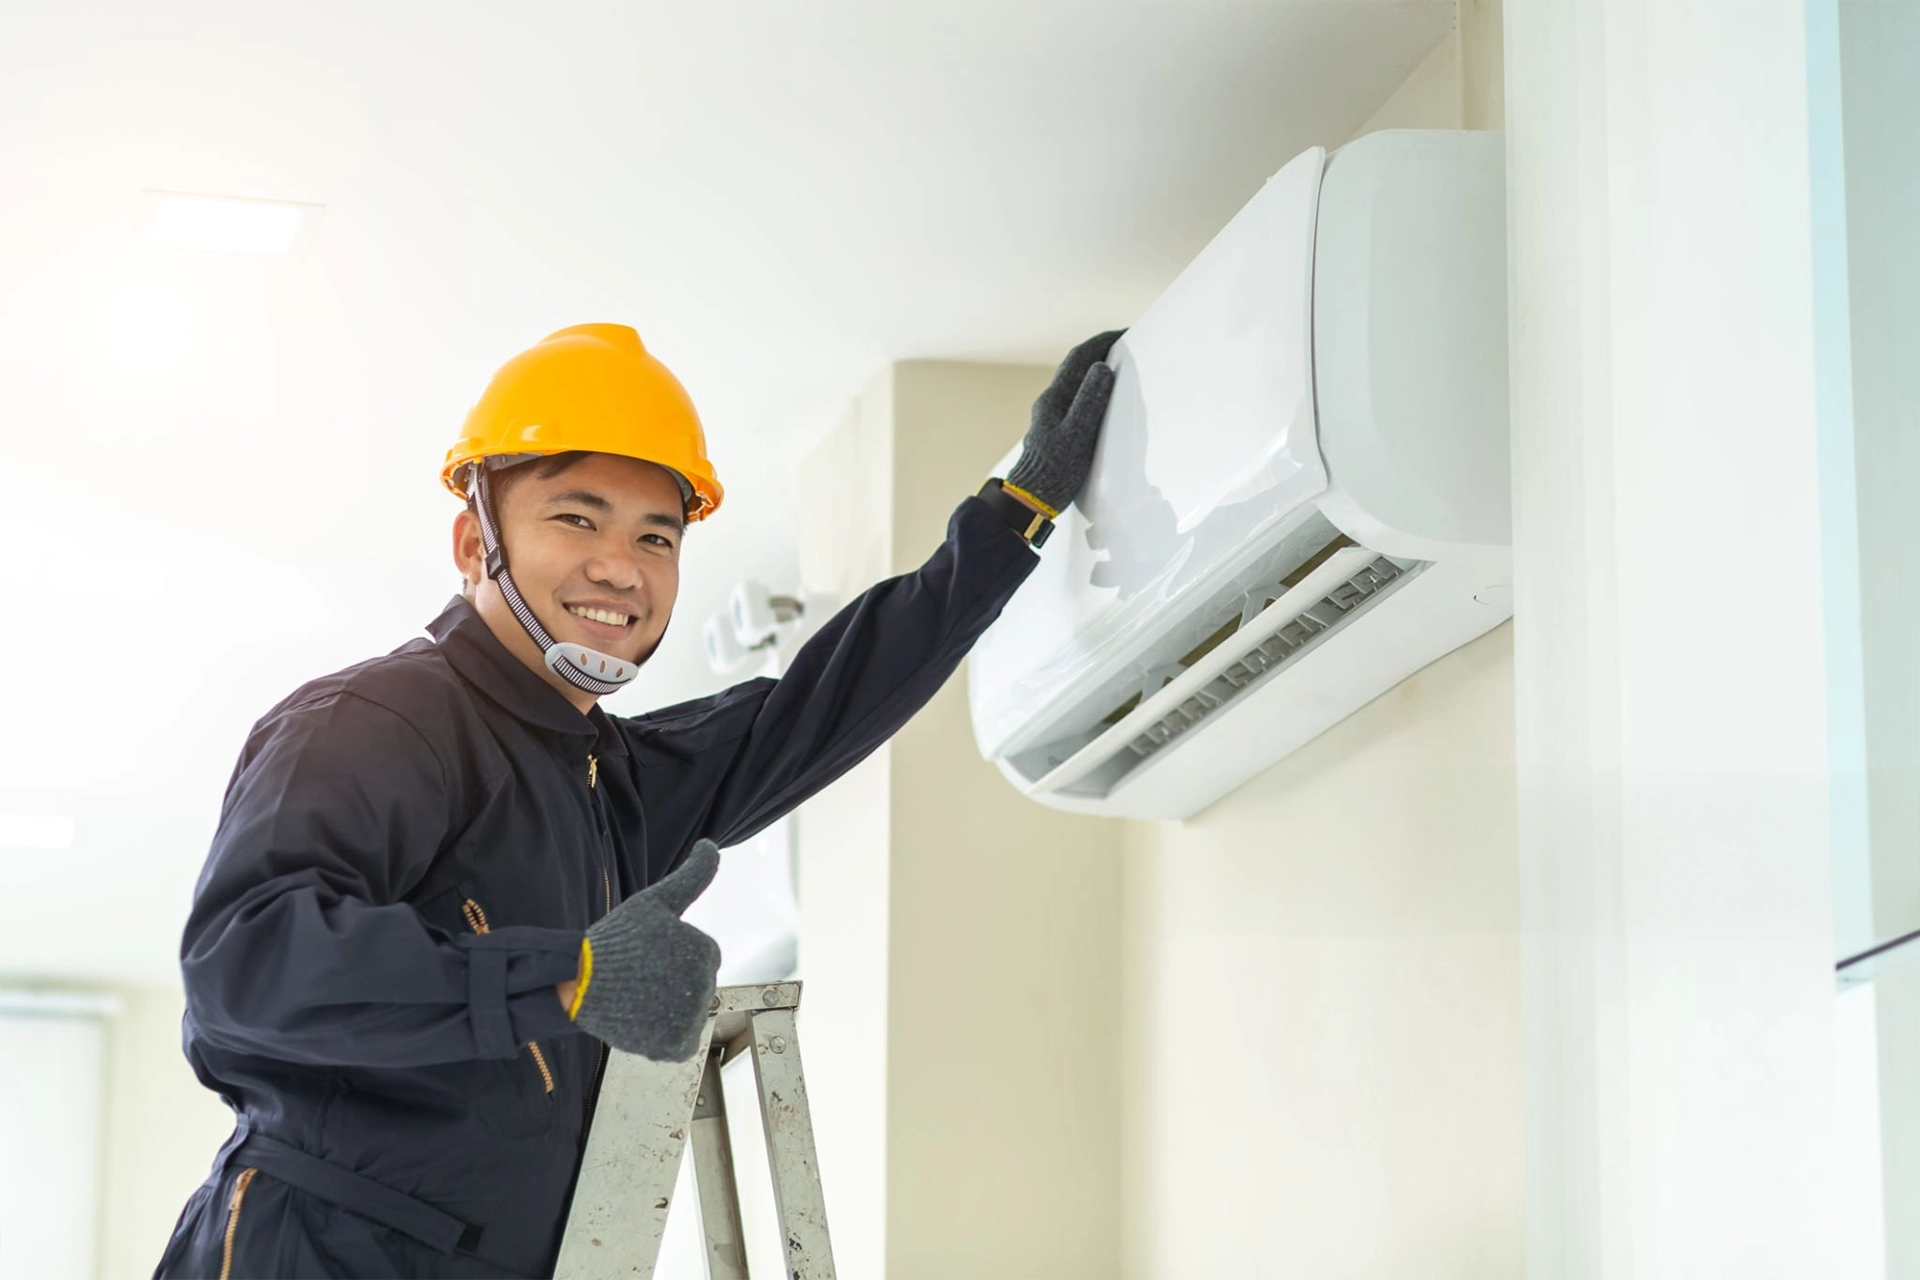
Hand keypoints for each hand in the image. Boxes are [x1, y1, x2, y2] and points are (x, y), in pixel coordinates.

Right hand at [570, 840, 722, 1061]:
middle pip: (693, 988)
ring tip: (635, 998)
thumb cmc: (615, 940)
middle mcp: (705, 986)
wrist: (578, 982)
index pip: (699, 959)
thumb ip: (693, 875)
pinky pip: (678, 1044)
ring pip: (685, 1015)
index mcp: (705, 951)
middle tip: (637, 978)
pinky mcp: (676, 1046)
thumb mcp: (656, 901)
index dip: (670, 958)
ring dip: (664, 1010)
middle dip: (669, 984)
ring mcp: (690, 1018)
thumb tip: (711, 844)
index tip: (645, 956)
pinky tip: (640, 1022)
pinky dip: (661, 1038)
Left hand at [1004, 329, 1123, 514]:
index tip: (1124, 333)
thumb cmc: (1053, 473)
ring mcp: (1052, 417)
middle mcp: (1050, 403)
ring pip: (1076, 382)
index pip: (1079, 358)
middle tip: (1125, 344)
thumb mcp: (1076, 436)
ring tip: (1118, 365)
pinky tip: (1101, 399)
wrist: (1030, 501)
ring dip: (1096, 369)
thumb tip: (1102, 368)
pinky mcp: (1056, 431)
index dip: (1102, 342)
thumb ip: (1089, 402)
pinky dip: (1092, 390)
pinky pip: (1076, 399)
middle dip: (1100, 351)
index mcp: (1054, 399)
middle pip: (1076, 366)